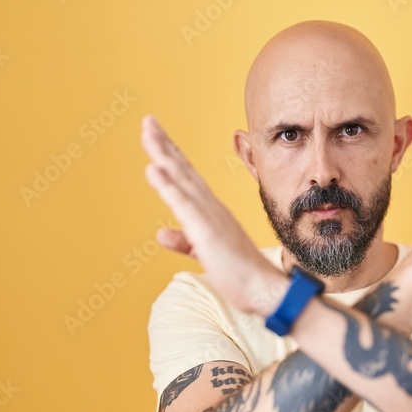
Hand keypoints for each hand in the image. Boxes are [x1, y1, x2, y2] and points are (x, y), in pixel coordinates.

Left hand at [140, 115, 285, 315]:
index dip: (171, 156)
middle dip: (164, 145)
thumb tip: (160, 233)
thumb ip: (183, 241)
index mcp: (211, 212)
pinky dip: (169, 186)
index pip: (187, 178)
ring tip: (148, 132)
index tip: (156, 135)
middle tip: (147, 121)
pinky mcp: (207, 232)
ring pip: (182, 180)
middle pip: (183, 171)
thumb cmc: (240, 273)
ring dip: (164, 155)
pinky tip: (154, 169)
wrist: (264, 290)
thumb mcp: (204, 252)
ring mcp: (210, 217)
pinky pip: (184, 206)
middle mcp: (211, 208)